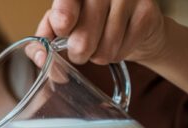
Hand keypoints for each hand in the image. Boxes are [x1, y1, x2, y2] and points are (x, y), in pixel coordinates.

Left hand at [34, 0, 167, 65]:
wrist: (135, 27)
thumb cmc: (93, 24)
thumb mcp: (64, 26)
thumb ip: (45, 36)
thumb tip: (39, 55)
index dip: (64, 13)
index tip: (63, 27)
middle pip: (85, 31)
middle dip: (79, 51)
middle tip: (79, 51)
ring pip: (105, 46)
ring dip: (98, 55)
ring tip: (101, 45)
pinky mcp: (147, 13)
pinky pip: (122, 50)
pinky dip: (116, 55)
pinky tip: (119, 42)